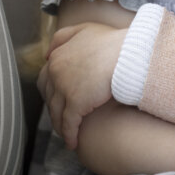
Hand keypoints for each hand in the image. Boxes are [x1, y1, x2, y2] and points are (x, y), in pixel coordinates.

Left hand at [37, 22, 127, 149]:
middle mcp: (56, 73)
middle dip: (53, 108)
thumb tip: (48, 54)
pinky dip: (69, 135)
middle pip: (49, 97)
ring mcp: (64, 89)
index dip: (51, 90)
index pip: (46, 78)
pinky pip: (69, 124)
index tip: (57, 98)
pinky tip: (72, 144)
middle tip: (60, 117)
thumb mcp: (84, 30)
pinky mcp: (76, 104)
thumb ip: (63, 38)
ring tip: (66, 134)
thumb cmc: (113, 41)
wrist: (128, 53)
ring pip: (56, 113)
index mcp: (57, 57)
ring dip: (60, 125)